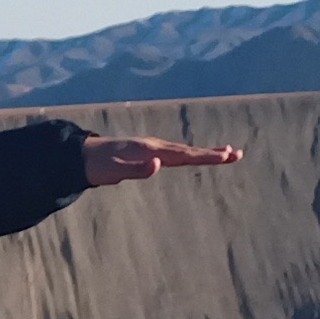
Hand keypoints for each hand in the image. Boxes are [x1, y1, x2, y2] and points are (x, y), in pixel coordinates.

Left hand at [84, 133, 242, 188]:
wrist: (82, 156)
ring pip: (183, 151)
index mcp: (150, 151)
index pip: (184, 155)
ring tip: (226, 153)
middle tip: (237, 154)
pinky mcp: (148, 152)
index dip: (206, 156)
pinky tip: (195, 156)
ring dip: (205, 153)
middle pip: (189, 151)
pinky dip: (190, 154)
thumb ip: (137, 170)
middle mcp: (154, 146)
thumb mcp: (114, 172)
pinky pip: (174, 153)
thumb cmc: (99, 166)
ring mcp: (151, 148)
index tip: (226, 156)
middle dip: (213, 154)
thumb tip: (159, 165)